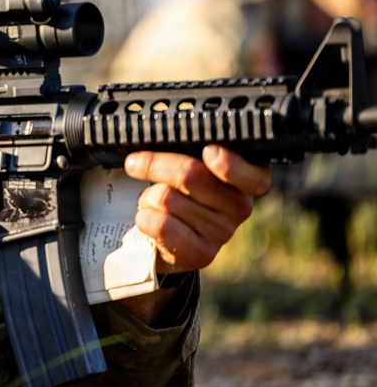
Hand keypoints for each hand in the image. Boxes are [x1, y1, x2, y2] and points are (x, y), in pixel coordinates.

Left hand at [124, 145, 270, 272]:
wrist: (172, 232)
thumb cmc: (180, 186)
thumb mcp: (188, 162)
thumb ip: (186, 149)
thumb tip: (159, 133)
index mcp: (247, 177)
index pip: (251, 175)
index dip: (230, 164)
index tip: (209, 151)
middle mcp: (241, 206)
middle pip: (190, 175)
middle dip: (154, 165)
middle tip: (135, 163)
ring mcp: (224, 232)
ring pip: (167, 198)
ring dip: (149, 195)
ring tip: (154, 199)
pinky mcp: (202, 253)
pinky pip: (161, 224)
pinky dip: (144, 216)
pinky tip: (150, 217)